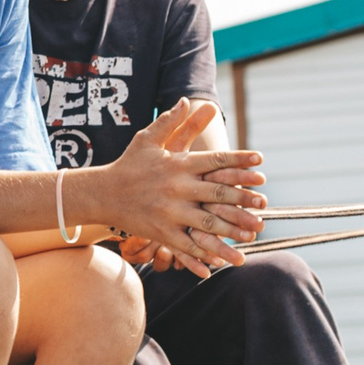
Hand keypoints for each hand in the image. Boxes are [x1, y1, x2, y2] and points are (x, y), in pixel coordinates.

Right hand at [91, 99, 266, 274]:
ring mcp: (168, 212)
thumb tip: (189, 101)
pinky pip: (186, 246)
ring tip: (252, 234)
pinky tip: (219, 263)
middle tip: (264, 203)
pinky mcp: (160, 232)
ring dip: (232, 230)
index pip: (215, 160)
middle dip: (244, 198)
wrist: (99, 194)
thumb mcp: (147, 139)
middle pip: (217, 192)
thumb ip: (171, 122)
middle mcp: (176, 188)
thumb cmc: (127, 165)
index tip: (260, 163)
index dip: (240, 161)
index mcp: (177, 165)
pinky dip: (203, 256)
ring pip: (207, 223)